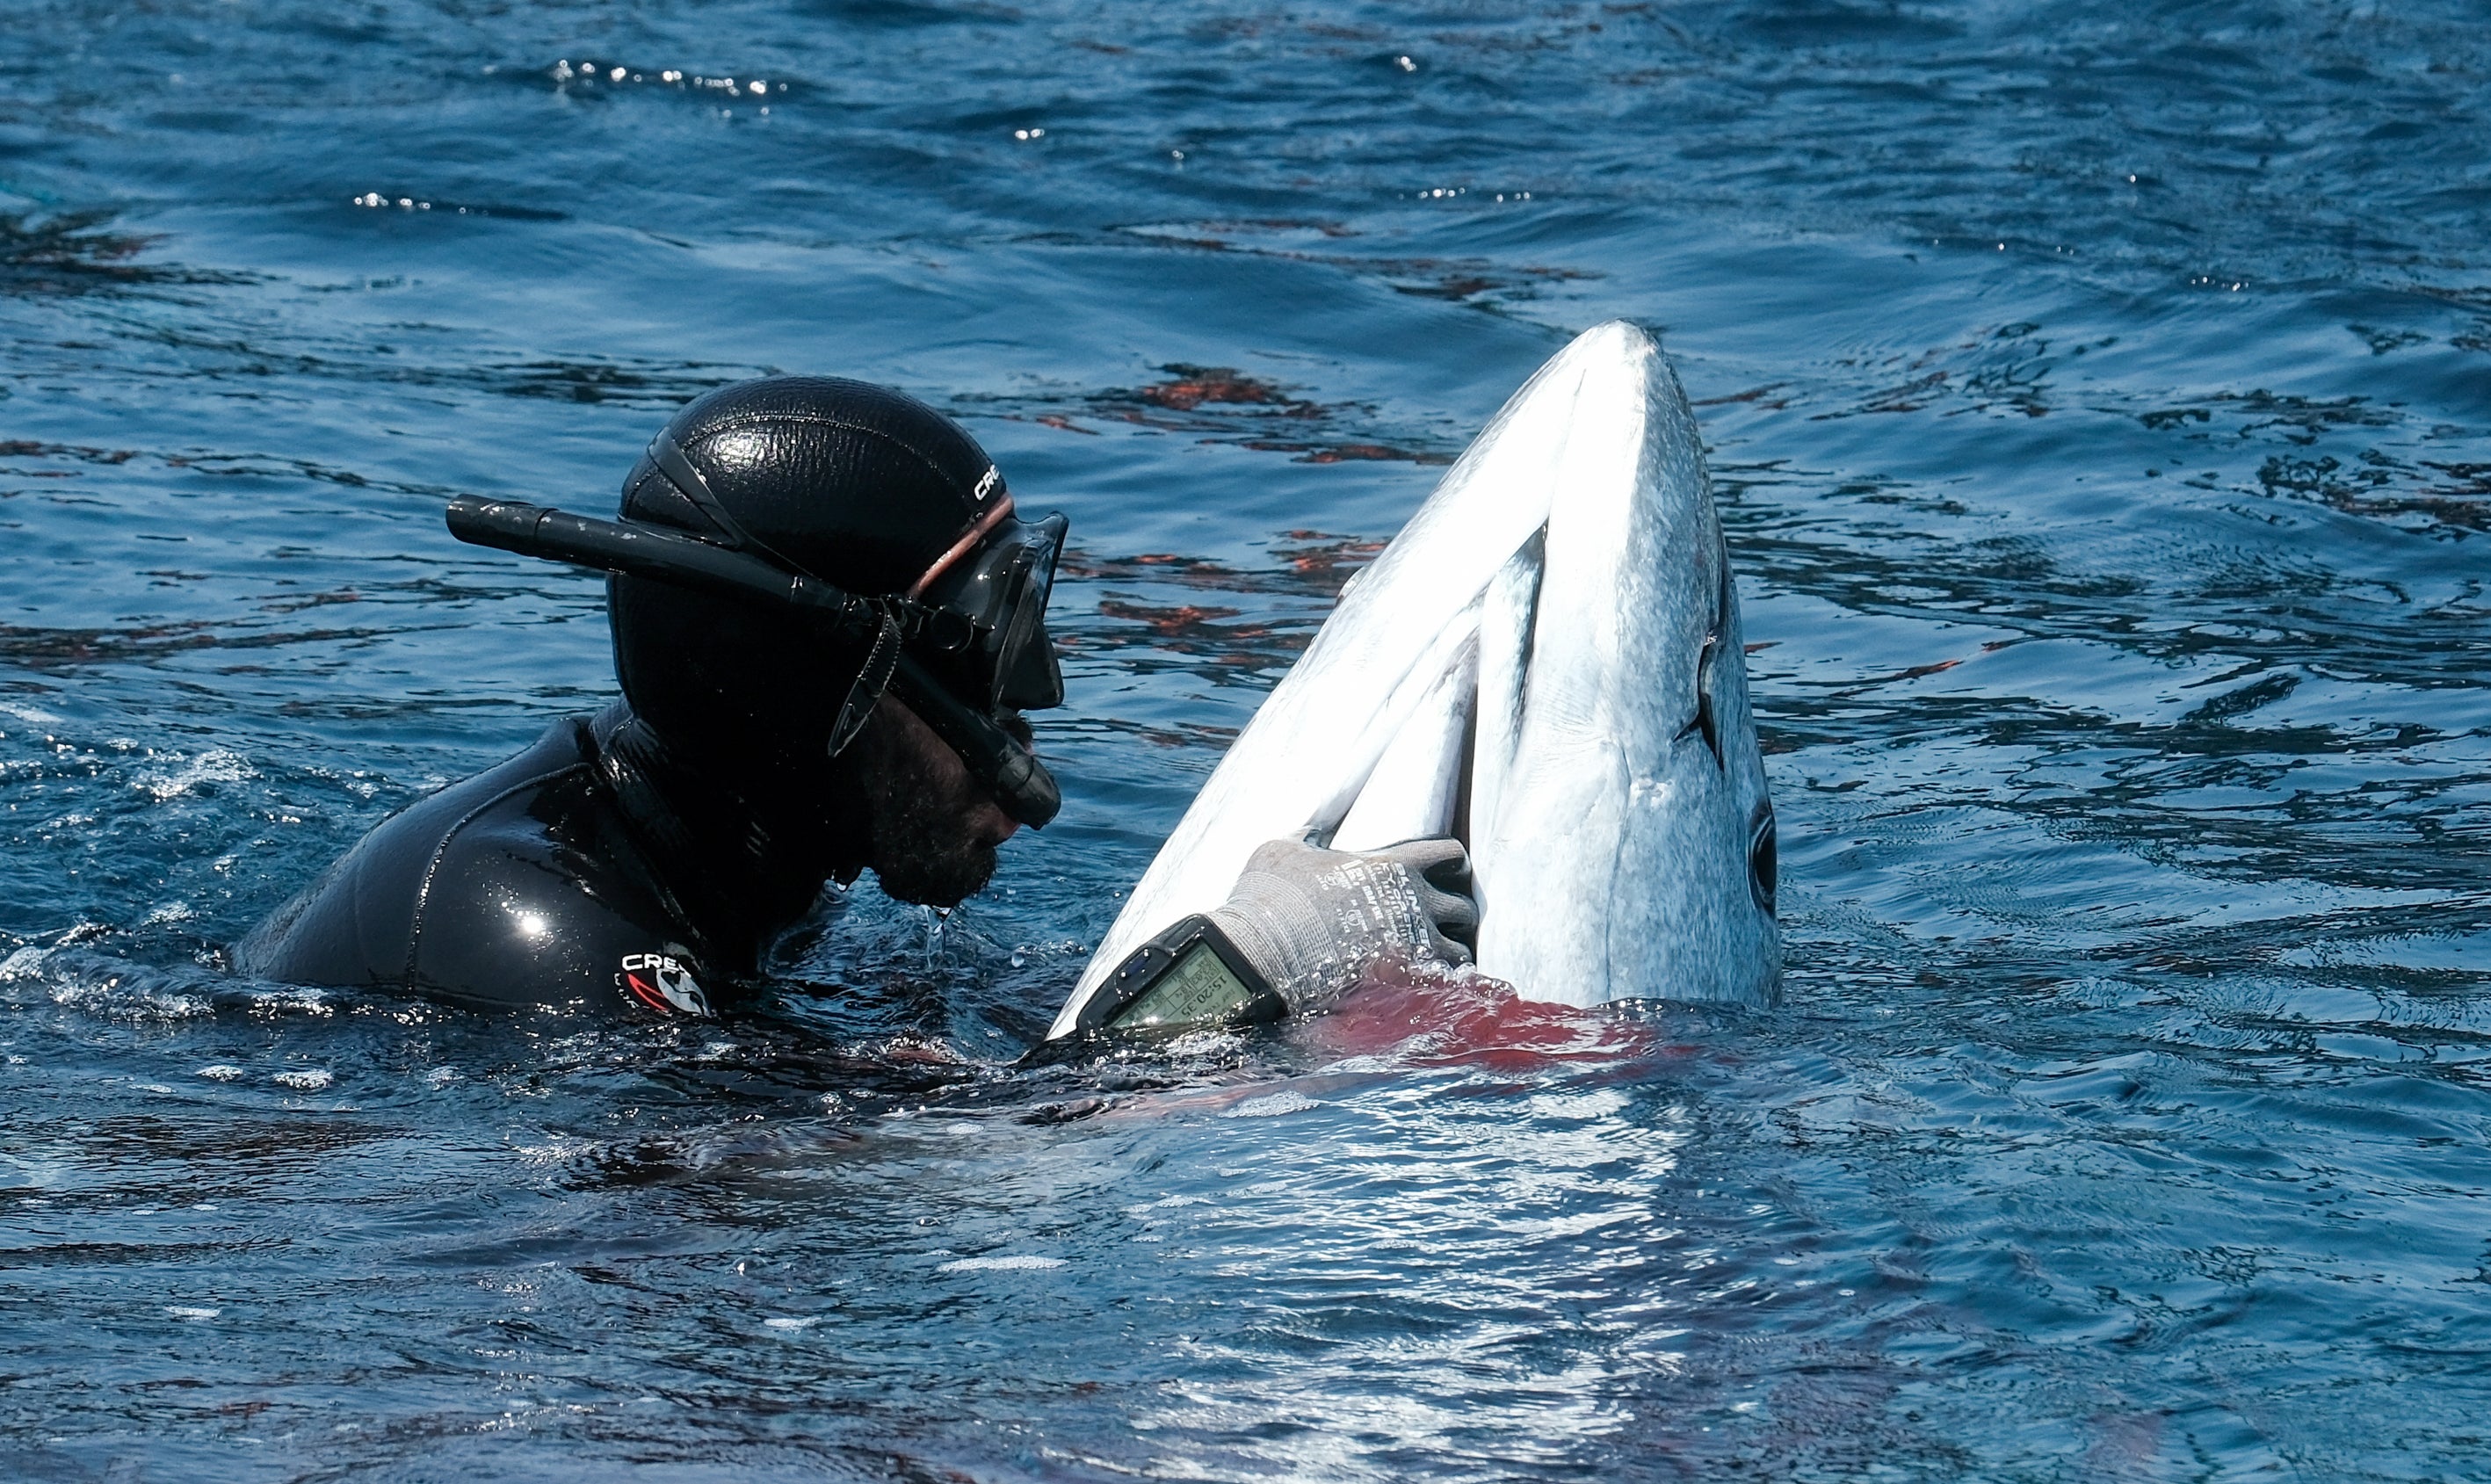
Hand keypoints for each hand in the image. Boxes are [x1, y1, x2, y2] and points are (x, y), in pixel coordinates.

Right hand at [1207, 836, 1478, 1011]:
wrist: (1257, 955)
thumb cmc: (1268, 898)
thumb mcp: (1284, 849)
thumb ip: (1310, 836)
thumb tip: (1314, 831)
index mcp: (1391, 865)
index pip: (1452, 854)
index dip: (1452, 865)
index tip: (1444, 875)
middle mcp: (1413, 903)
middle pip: (1464, 907)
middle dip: (1454, 915)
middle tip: (1434, 924)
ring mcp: (1412, 946)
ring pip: (1461, 949)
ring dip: (1450, 953)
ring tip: (1432, 960)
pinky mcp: (1404, 983)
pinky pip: (1449, 984)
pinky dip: (1444, 985)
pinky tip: (1427, 986)